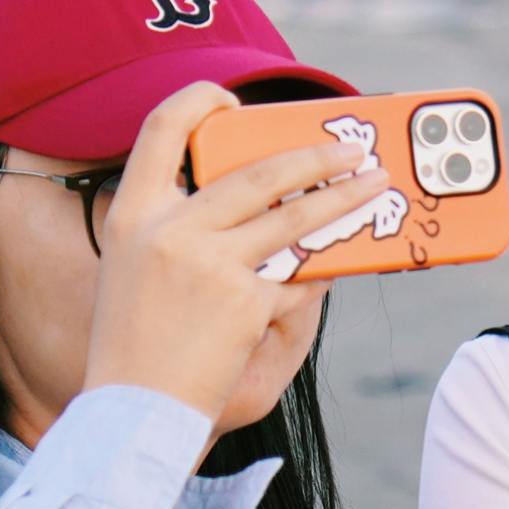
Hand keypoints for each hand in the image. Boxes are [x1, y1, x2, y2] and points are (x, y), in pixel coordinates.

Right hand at [81, 85, 388, 428]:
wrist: (134, 409)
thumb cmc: (134, 341)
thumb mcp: (132, 267)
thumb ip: (175, 225)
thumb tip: (249, 197)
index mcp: (132, 213)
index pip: (161, 127)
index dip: (199, 101)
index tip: (231, 99)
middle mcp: (170, 229)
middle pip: (258, 172)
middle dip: (316, 157)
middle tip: (353, 150)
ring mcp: (211, 264)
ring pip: (295, 218)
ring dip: (344, 200)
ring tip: (375, 187)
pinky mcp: (245, 302)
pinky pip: (294, 280)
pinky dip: (313, 277)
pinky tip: (331, 272)